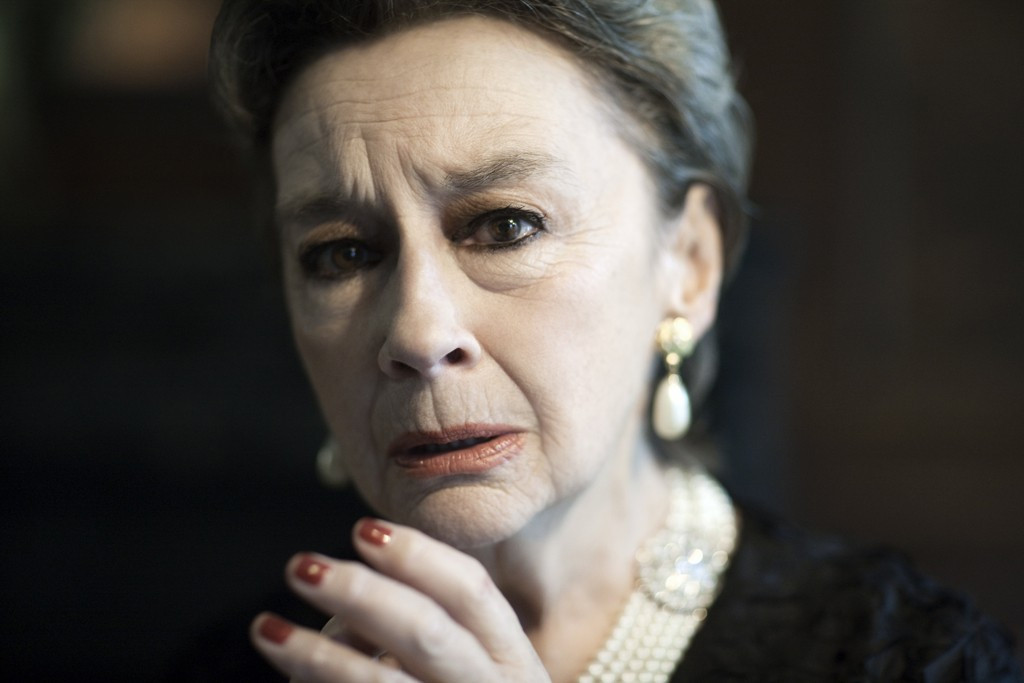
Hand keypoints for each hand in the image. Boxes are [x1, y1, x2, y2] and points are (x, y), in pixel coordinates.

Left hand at [250, 518, 550, 681]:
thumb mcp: (470, 661)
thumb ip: (426, 621)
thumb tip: (348, 585)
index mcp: (508, 654)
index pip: (470, 590)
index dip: (417, 555)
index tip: (362, 529)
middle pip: (425, 630)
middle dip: (359, 593)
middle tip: (301, 567)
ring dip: (316, 654)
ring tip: (267, 629)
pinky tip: (289, 678)